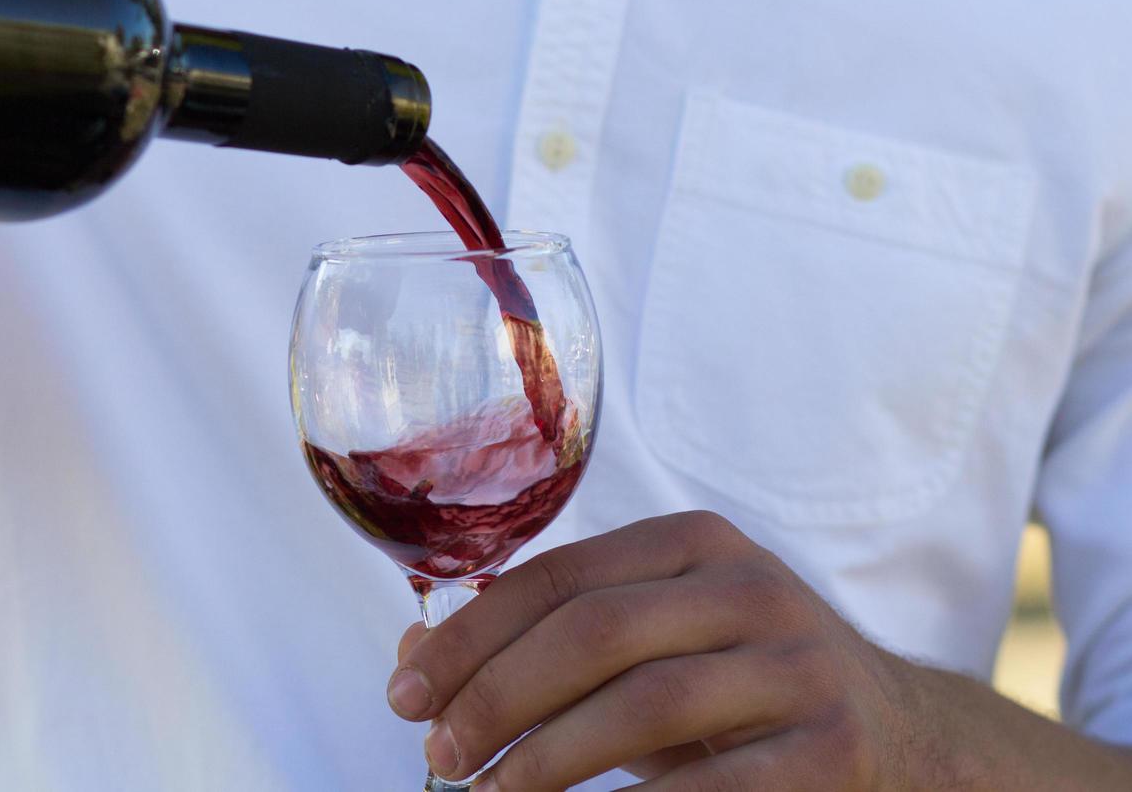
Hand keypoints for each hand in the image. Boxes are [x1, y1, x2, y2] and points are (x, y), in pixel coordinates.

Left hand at [387, 511, 909, 790]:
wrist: (906, 737)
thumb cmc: (741, 687)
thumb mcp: (653, 642)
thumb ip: (544, 640)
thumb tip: (411, 655)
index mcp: (694, 542)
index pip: (558, 575)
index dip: (470, 635)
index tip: (404, 694)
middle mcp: (750, 587)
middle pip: (595, 632)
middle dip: (497, 695)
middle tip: (438, 752)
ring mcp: (799, 666)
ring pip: (646, 703)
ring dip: (548, 758)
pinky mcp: (832, 747)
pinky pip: (713, 786)